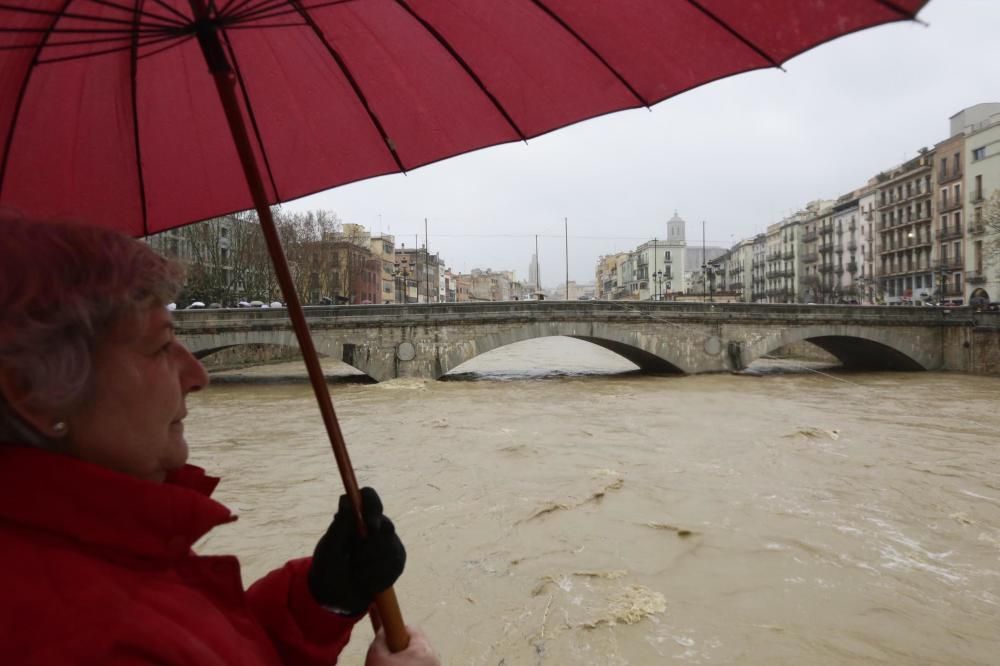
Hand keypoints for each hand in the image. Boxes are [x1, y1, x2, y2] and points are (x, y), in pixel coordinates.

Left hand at [308, 487, 405, 614]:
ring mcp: (387, 541)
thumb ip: (339, 526)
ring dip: (372, 565)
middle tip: (355, 562)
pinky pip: (396, 563)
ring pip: (391, 546)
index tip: (370, 527)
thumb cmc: (328, 569)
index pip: (369, 497)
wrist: (336, 598)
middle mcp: (373, 524)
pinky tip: (369, 582)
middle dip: (370, 548)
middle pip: (385, 524)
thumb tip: (349, 503)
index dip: (373, 507)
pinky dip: (380, 576)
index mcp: (353, 516)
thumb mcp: (328, 550)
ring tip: (357, 575)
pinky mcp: (397, 558)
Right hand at [365, 626, 439, 665]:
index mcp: (423, 650)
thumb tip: (384, 630)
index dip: (395, 630)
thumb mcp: (376, 657)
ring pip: (417, 661)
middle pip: (416, 645)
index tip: (385, 637)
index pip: (411, 629)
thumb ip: (380, 638)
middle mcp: (434, 660)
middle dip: (400, 650)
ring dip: (404, 663)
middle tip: (386, 660)